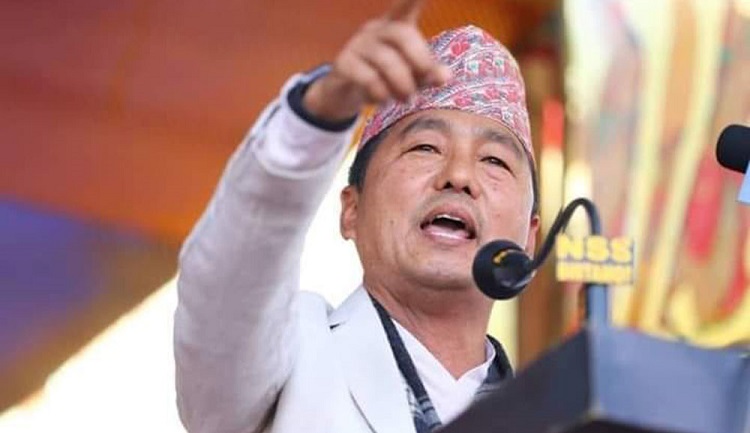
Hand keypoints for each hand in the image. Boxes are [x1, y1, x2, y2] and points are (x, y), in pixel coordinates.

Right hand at [303, 0, 450, 121]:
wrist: (345, 94)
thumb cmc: (385, 79)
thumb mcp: (411, 77)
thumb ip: (429, 74)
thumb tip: (445, 76)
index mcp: (395, 26)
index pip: (406, 5)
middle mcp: (376, 30)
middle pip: (402, 34)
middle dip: (420, 60)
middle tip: (426, 81)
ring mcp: (357, 44)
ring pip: (386, 61)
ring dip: (403, 85)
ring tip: (406, 99)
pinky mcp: (344, 63)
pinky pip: (368, 78)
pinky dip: (381, 94)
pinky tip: (383, 101)